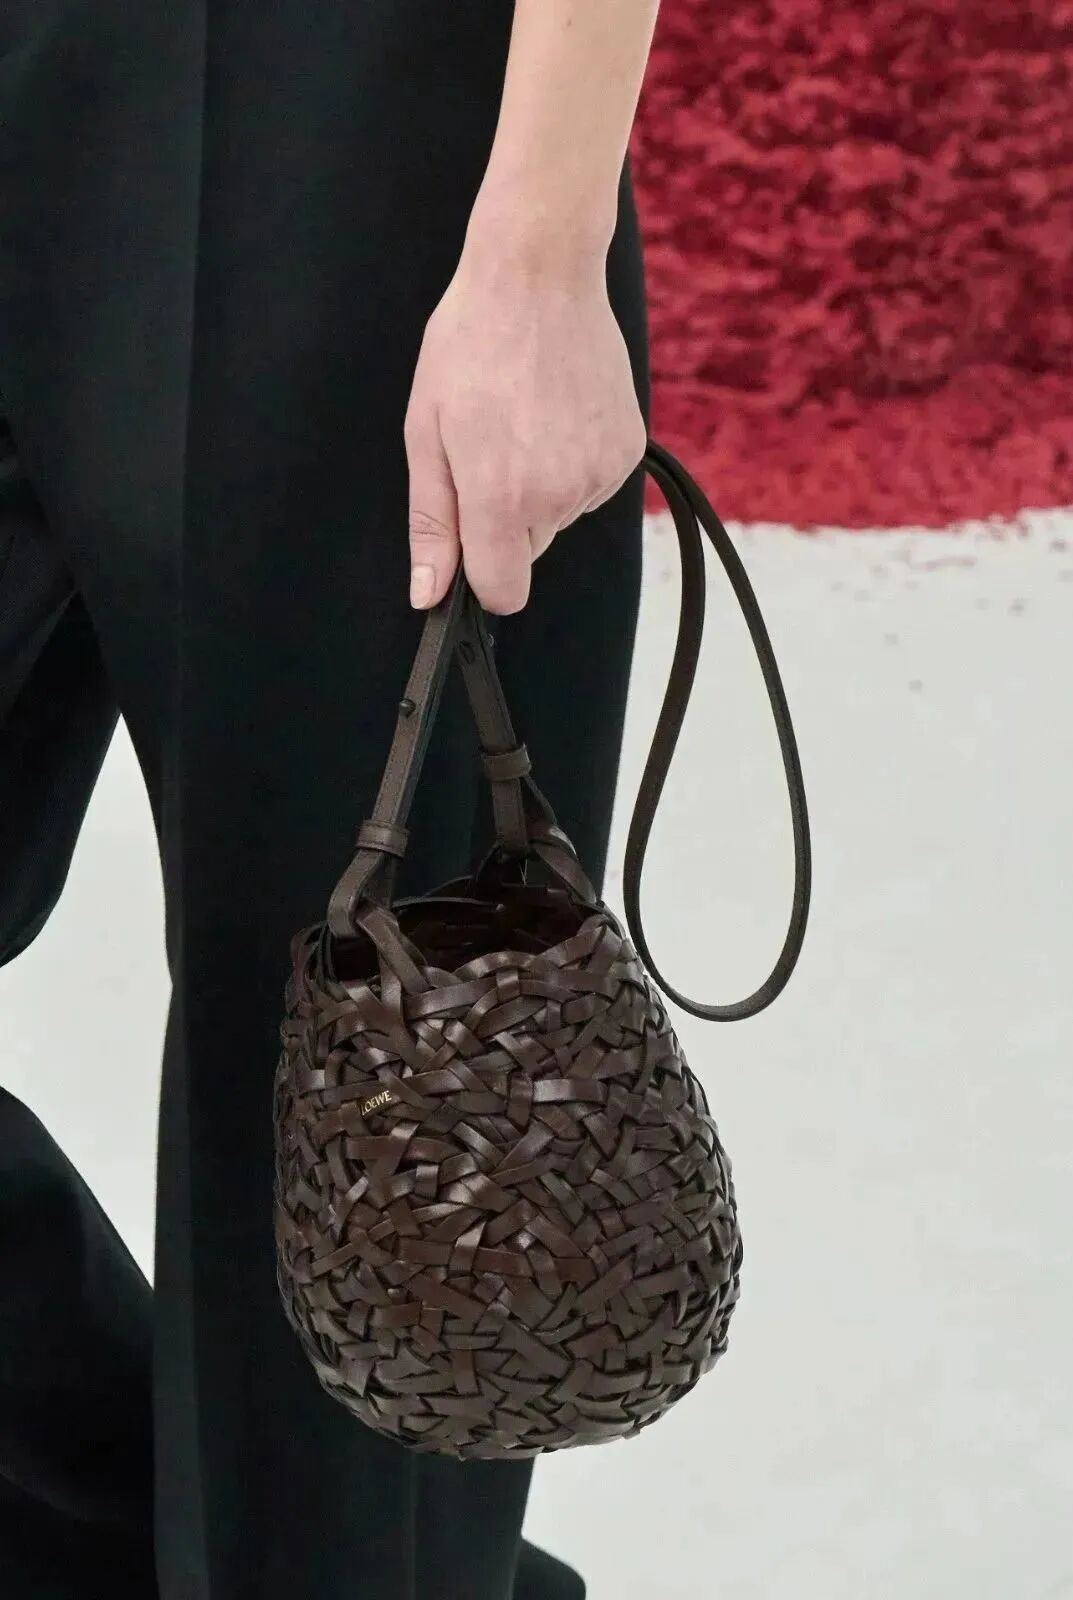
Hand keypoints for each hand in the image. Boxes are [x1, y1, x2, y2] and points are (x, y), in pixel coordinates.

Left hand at [404, 230, 646, 614]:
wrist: (539, 275)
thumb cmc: (471, 345)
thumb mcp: (426, 433)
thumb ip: (432, 523)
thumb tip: (430, 595)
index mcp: (502, 499)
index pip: (503, 593)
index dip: (481, 575)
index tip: (471, 540)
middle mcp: (558, 496)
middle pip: (528, 552)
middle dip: (506, 518)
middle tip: (491, 447)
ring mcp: (600, 474)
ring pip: (559, 517)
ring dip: (540, 487)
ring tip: (525, 419)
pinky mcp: (627, 453)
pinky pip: (590, 487)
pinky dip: (572, 464)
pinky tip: (557, 413)